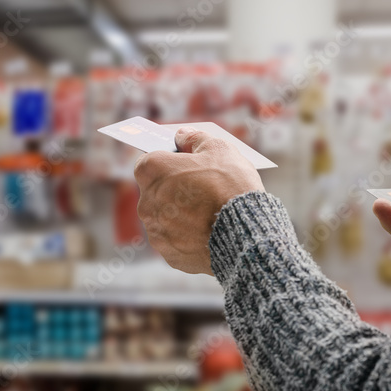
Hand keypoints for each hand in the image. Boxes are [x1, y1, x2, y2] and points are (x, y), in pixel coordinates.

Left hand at [134, 127, 264, 274]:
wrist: (244, 232)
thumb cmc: (230, 185)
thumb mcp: (218, 148)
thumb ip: (195, 138)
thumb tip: (182, 136)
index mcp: (152, 171)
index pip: (148, 161)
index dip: (167, 162)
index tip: (185, 165)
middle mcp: (146, 202)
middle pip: (157, 192)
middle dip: (174, 190)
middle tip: (202, 190)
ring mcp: (156, 231)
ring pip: (166, 219)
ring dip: (180, 215)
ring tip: (209, 214)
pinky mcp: (169, 254)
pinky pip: (176, 242)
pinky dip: (188, 238)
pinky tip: (208, 234)